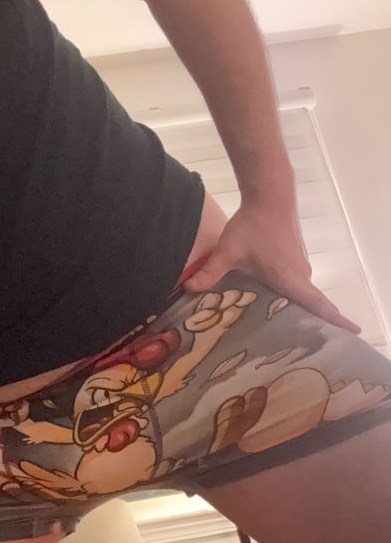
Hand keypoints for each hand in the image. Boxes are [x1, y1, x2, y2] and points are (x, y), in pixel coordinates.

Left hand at [183, 202, 360, 333]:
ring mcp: (301, 265)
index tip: (353, 333)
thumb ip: (209, 272)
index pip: (317, 304)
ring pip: (302, 292)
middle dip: (312, 323)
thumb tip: (188, 289)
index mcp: (289, 278)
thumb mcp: (227, 251)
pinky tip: (276, 301)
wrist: (270, 196)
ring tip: (287, 329)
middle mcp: (300, 274)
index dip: (336, 319)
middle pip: (311, 304)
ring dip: (299, 308)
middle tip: (306, 346)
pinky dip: (293, 294)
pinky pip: (297, 282)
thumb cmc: (252, 225)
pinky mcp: (296, 257)